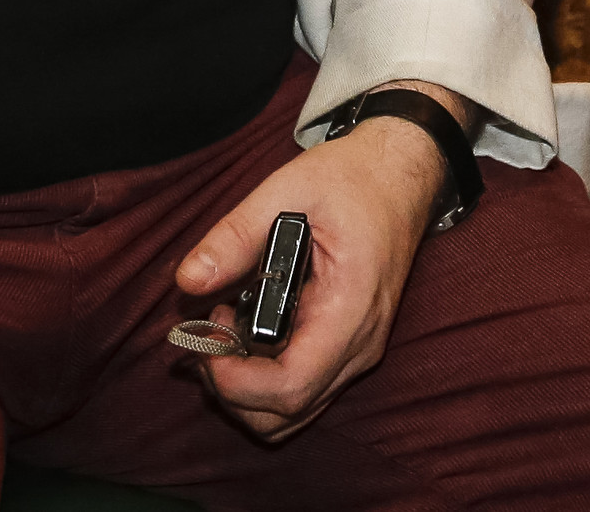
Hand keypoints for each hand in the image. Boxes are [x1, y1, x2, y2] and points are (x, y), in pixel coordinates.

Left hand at [173, 82, 462, 441]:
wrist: (402, 176)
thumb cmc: (353, 178)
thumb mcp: (289, 188)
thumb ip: (236, 234)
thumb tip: (187, 280)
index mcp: (350, 309)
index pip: (292, 386)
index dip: (237, 382)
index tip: (206, 342)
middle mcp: (360, 344)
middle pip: (287, 414)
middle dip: (231, 389)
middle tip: (207, 331)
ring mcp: (358, 350)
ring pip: (293, 411)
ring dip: (245, 388)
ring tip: (225, 329)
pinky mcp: (349, 346)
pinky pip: (304, 388)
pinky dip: (264, 377)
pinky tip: (248, 329)